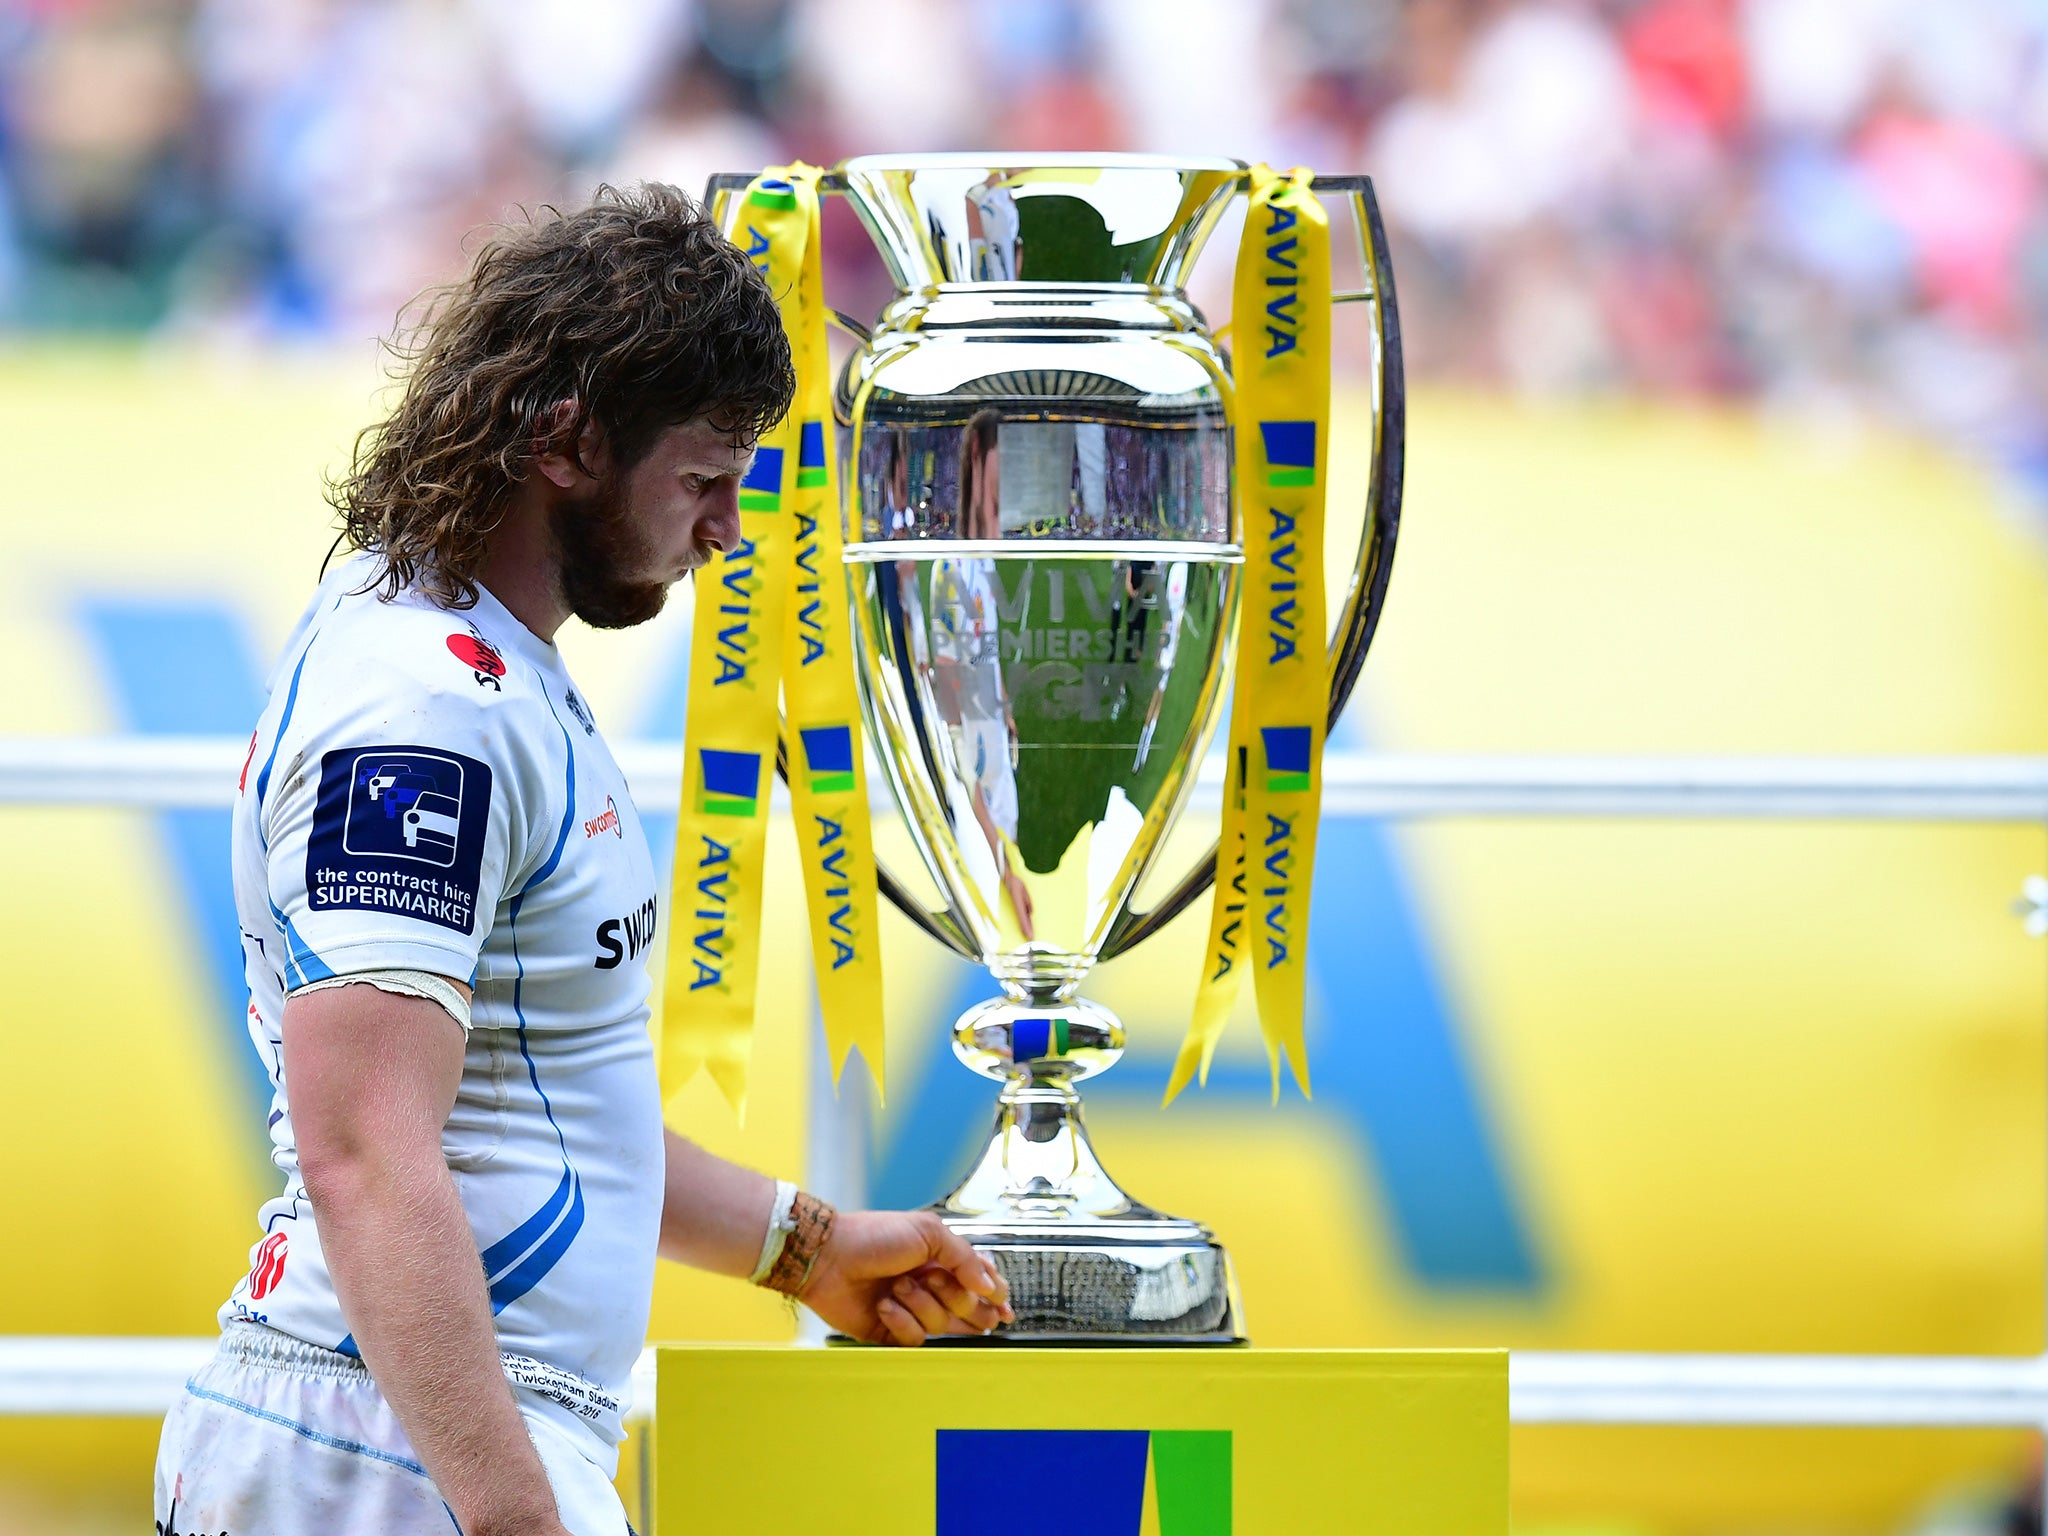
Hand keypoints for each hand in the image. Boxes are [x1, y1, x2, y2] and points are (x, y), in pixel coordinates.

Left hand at [801, 1210, 1014, 1345]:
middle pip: (968, 1309)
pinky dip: (901, 1321)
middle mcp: (932, 1286)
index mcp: (943, 1260)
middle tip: (934, 1281)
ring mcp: (913, 1309)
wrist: (829, 1258)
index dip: (995, 1296)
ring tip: (897, 1286)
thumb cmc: (874, 1237)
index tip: (1003, 1307)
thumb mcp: (927, 1233)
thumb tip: (990, 1286)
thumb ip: (965, 1258)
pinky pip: (914, 1339)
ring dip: (921, 1304)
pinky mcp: (893, 1331)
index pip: (981, 1283)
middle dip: (955, 1298)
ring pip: (942, 1324)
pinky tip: (885, 1305)